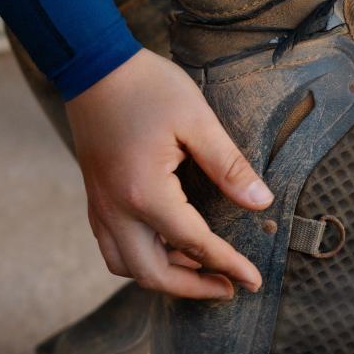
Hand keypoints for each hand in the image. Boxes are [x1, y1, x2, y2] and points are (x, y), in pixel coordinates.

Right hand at [66, 49, 272, 299]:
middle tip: (227, 287)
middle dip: (192, 288)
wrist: (93, 65)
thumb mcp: (197, 120)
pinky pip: (112, 246)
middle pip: (152, 274)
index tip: (254, 280)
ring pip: (125, 266)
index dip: (228, 265)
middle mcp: (117, 209)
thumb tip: (260, 202)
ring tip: (197, 268)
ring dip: (162, 276)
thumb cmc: (147, 87)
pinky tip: (164, 245)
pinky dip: (138, 258)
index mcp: (146, 193)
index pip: (195, 244)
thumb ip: (229, 166)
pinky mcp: (95, 196)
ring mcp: (100, 205)